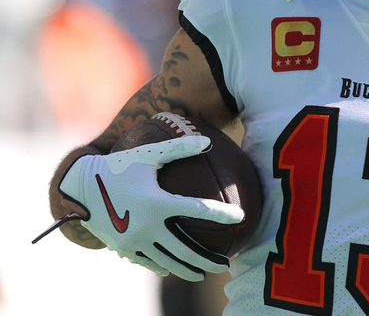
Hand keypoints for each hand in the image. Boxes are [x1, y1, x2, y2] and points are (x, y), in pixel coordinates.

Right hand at [57, 136, 244, 280]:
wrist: (80, 186)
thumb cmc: (119, 166)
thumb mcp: (148, 153)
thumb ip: (178, 148)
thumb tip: (207, 141)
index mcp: (157, 202)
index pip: (198, 209)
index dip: (222, 213)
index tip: (241, 217)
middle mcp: (147, 225)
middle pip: (185, 249)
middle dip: (207, 260)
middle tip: (226, 266)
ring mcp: (134, 240)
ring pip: (167, 262)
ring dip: (187, 270)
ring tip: (204, 274)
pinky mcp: (123, 248)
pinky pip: (147, 261)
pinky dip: (162, 266)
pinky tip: (173, 270)